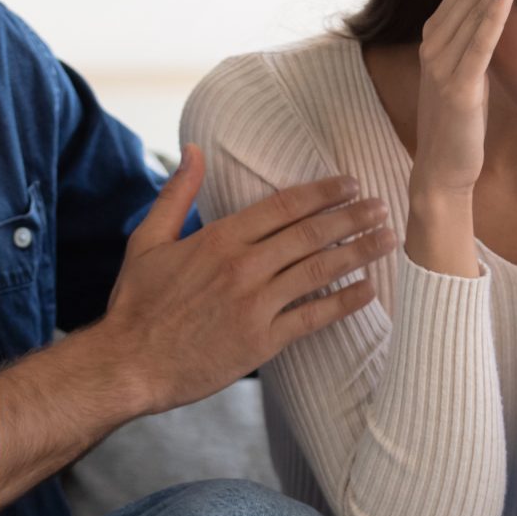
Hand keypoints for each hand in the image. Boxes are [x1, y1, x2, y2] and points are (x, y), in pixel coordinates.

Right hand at [95, 145, 395, 412]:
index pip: (284, 206)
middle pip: (310, 234)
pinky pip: (313, 317)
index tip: (350, 183)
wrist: (129, 364)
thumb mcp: (147, 241)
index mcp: (218, 239)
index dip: (322, 192)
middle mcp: (242, 267)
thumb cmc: (137, 305)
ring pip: (319, 270)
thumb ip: (177, 194)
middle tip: (381, 206)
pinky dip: (344, 302)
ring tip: (387, 238)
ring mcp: (255, 304)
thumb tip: (193, 150)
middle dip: (351, 217)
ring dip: (358, 252)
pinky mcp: (262, 341)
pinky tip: (368, 290)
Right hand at [414, 0, 516, 195]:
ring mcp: (443, 62)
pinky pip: (479, 41)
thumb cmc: (459, 121)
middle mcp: (434, 41)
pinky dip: (492, 13)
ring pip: (476, 6)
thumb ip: (468, 32)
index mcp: (437, 33)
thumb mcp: (464, 68)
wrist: (442, 169)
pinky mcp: (458, 84)